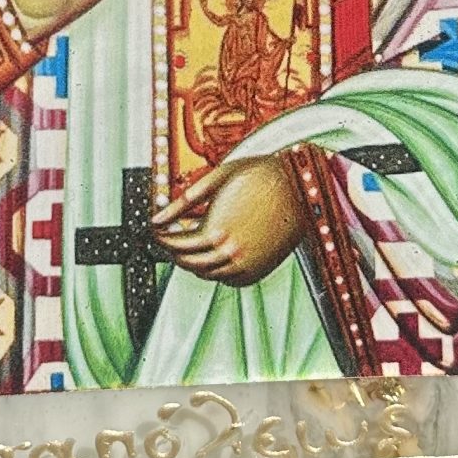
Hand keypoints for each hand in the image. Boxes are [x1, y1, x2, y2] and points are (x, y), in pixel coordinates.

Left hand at [153, 153, 306, 285]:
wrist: (300, 186)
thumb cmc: (261, 175)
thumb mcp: (218, 178)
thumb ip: (184, 200)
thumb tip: (157, 217)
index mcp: (215, 231)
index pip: (176, 245)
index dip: (162, 239)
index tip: (157, 233)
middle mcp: (229, 253)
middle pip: (189, 262)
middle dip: (175, 252)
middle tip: (170, 242)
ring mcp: (245, 265)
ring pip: (208, 274)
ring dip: (195, 263)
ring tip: (190, 249)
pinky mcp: (259, 270)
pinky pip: (229, 281)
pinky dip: (217, 272)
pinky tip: (214, 257)